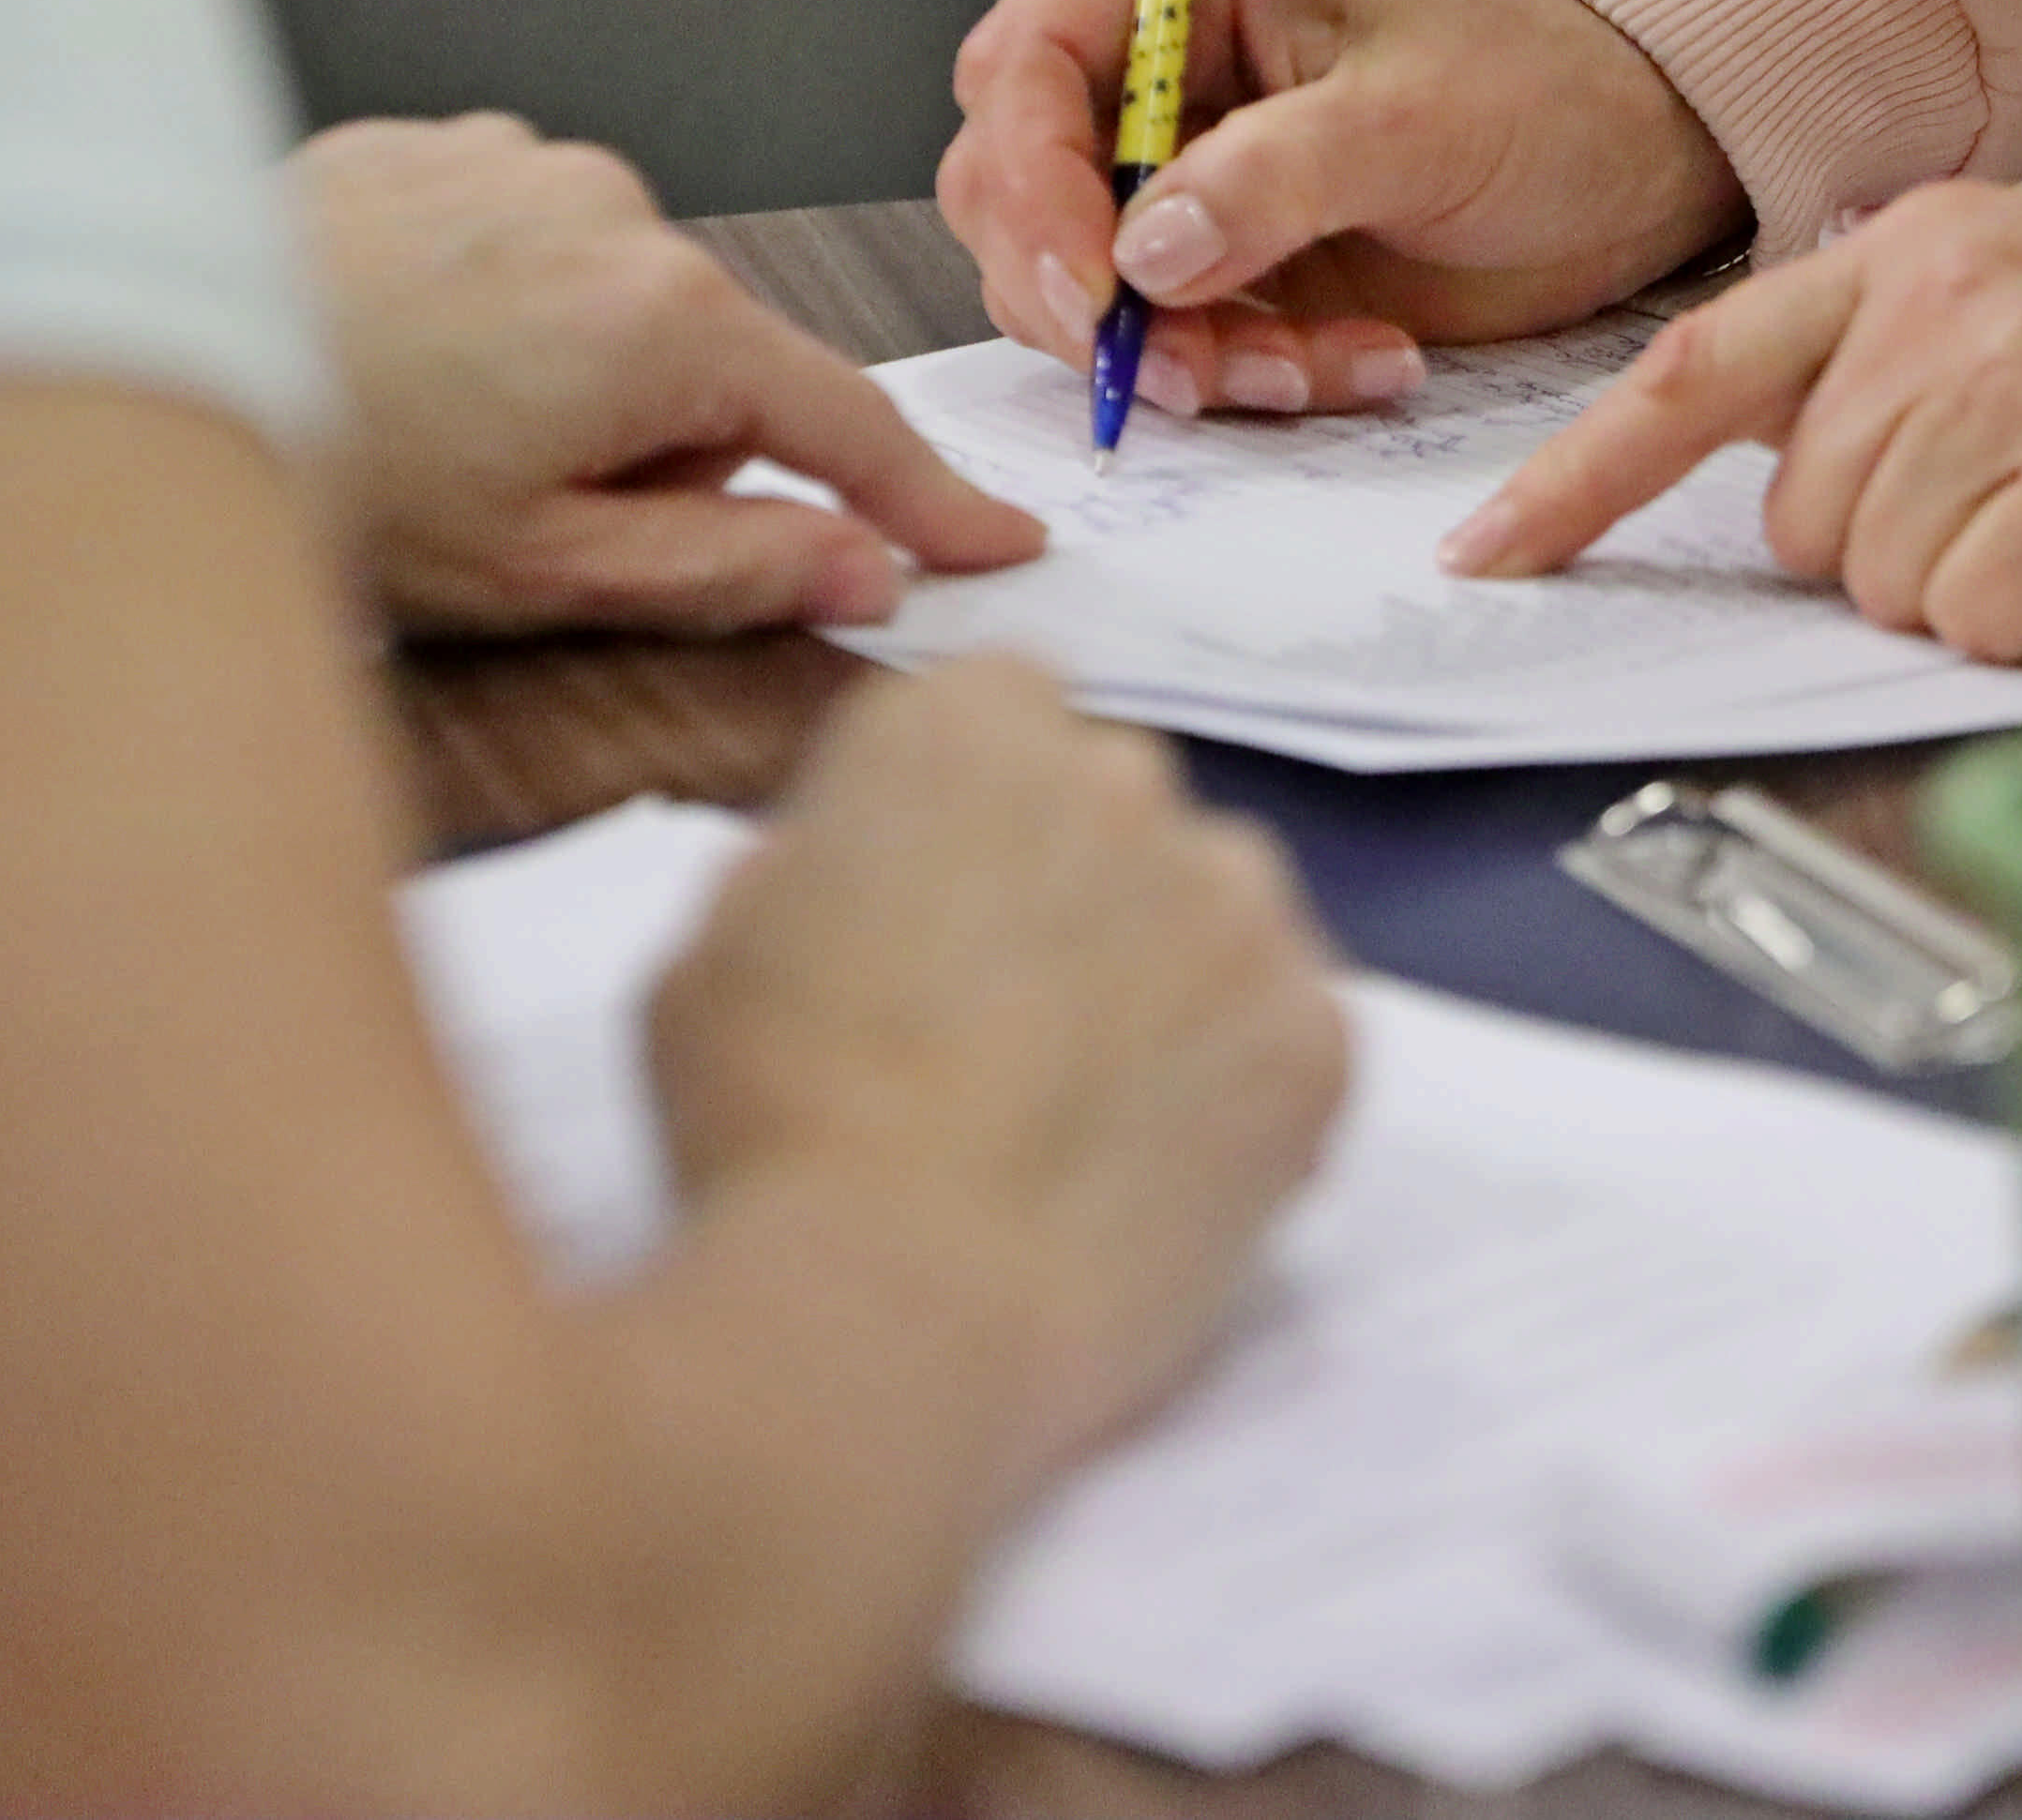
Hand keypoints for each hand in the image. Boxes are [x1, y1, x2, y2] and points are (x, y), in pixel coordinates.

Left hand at [299, 113, 1040, 634]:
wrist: (101, 367)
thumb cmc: (320, 479)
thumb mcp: (544, 578)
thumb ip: (727, 573)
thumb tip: (861, 570)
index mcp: (662, 323)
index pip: (845, 423)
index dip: (927, 499)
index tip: (993, 542)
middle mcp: (611, 209)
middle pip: (714, 360)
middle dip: (673, 449)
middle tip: (547, 525)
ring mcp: (515, 159)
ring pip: (612, 298)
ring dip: (575, 375)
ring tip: (444, 439)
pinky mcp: (427, 143)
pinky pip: (515, 240)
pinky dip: (494, 310)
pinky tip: (400, 364)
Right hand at [651, 662, 1348, 1467]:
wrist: (898, 1310)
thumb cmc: (771, 1125)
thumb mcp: (704, 959)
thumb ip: (796, 877)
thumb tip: (848, 881)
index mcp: (968, 727)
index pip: (1000, 711)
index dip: (963, 812)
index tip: (931, 902)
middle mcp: (1127, 778)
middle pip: (1116, 805)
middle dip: (1073, 887)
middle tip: (1003, 1025)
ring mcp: (1242, 906)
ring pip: (1220, 912)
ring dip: (1170, 977)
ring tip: (1087, 1114)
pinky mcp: (1317, 1036)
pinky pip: (1288, 1038)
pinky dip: (1240, 1094)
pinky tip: (1156, 1177)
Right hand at [938, 0, 1744, 417]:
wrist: (1643, 165)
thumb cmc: (1550, 89)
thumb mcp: (1421, 118)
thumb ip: (1275, 177)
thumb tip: (1141, 254)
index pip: (1028, 62)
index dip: (1033, 177)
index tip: (1093, 284)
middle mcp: (1163, 66)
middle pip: (1013, 183)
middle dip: (1082, 290)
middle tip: (1181, 366)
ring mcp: (1183, 172)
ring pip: (1079, 283)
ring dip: (1173, 352)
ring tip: (1304, 371)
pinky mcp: (1224, 264)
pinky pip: (1170, 341)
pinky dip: (1241, 376)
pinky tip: (1355, 366)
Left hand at [1442, 184, 2021, 662]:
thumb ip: (1902, 369)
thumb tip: (1800, 500)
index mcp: (1911, 248)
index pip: (1691, 372)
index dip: (1577, 481)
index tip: (1488, 554)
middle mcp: (1939, 298)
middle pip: (1803, 522)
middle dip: (1898, 554)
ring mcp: (2008, 382)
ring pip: (1887, 586)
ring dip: (1982, 592)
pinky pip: (1980, 621)